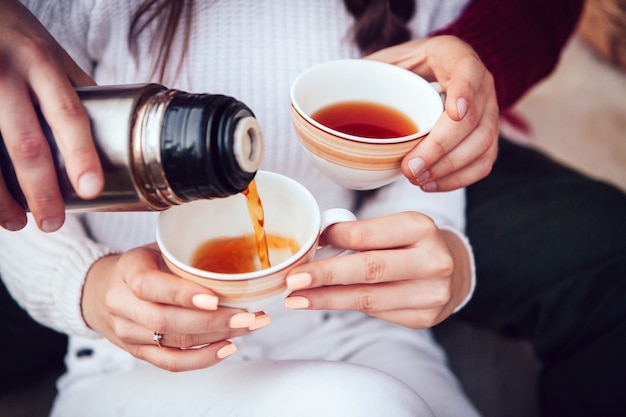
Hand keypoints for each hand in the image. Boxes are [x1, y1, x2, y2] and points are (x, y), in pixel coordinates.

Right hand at [0, 0, 102, 231]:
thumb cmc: (14, 36)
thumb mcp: (49, 51)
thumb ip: (73, 86)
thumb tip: (114, 125)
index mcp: (42, 63)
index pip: (68, 113)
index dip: (80, 154)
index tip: (91, 189)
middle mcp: (6, 74)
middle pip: (27, 142)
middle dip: (41, 189)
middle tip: (54, 222)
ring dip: (1, 197)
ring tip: (18, 223)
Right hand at [81, 245, 270, 371]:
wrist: (102, 290)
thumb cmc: (143, 265)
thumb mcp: (158, 248)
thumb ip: (187, 255)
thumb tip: (238, 261)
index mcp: (128, 269)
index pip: (148, 285)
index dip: (182, 294)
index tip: (215, 298)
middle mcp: (122, 303)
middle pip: (165, 320)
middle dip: (213, 321)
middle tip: (248, 315)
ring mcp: (128, 332)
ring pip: (173, 341)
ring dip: (217, 337)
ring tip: (249, 326)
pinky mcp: (137, 352)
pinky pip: (170, 362)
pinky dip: (202, 358)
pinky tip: (227, 348)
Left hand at [284, 212, 472, 328]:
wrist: (455, 269)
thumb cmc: (414, 243)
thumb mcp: (395, 226)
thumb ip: (361, 233)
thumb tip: (316, 242)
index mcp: (420, 227)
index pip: (367, 235)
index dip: (333, 240)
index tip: (306, 248)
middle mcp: (432, 261)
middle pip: (368, 269)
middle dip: (325, 276)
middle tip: (293, 281)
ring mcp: (430, 294)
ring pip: (368, 299)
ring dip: (327, 299)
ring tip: (298, 299)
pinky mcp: (424, 318)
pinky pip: (377, 314)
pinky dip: (348, 307)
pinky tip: (328, 303)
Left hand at [365, 35, 498, 191]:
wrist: (433, 73)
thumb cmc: (407, 68)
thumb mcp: (386, 60)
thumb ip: (367, 70)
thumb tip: (336, 87)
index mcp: (454, 56)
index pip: (468, 70)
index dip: (464, 92)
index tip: (453, 112)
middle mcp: (480, 82)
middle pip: (474, 118)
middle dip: (441, 148)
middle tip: (410, 168)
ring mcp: (489, 111)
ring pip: (483, 143)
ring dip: (448, 167)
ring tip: (416, 179)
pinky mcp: (488, 135)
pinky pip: (484, 162)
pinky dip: (458, 178)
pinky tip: (431, 184)